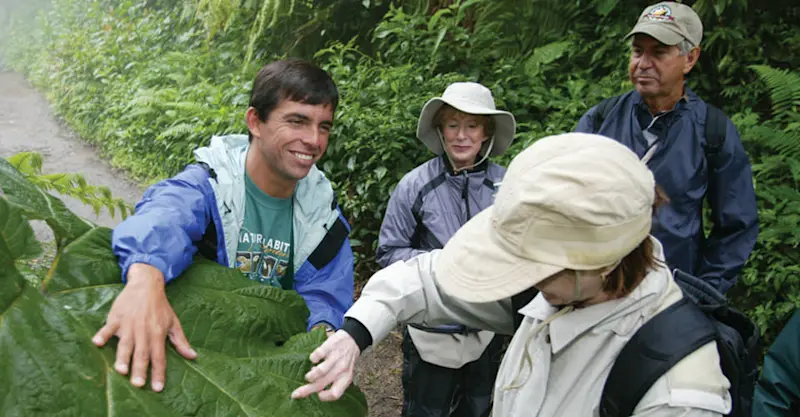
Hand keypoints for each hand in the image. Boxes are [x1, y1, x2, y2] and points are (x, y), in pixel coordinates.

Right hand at [91, 263, 196, 391]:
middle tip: (138, 384)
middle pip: (142, 353)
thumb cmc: (160, 306)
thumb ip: (181, 341)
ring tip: (121, 370)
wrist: (146, 284)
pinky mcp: (117, 318)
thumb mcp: (174, 322)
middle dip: (140, 370)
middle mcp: (143, 331)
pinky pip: (108, 328)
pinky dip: (103, 335)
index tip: (158, 388)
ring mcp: (129, 324)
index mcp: (158, 334)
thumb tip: (193, 356)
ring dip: (123, 357)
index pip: (159, 357)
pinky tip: (97, 343)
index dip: (159, 373)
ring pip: (126, 344)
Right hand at [291, 330, 359, 400]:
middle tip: (296, 393)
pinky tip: (314, 359)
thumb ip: (333, 380)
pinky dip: (313, 358)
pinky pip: (318, 354)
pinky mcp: (330, 346)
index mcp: (346, 378)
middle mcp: (341, 369)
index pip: (335, 393)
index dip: (325, 396)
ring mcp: (336, 357)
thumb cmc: (346, 359)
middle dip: (307, 390)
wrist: (354, 339)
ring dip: (311, 376)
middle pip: (322, 383)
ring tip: (309, 376)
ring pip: (320, 371)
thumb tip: (315, 385)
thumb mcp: (345, 373)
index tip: (318, 394)